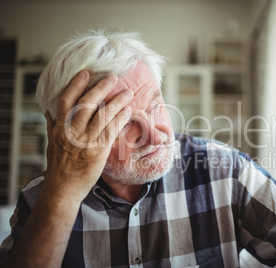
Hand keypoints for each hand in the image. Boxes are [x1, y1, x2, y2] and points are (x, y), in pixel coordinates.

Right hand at [43, 70, 132, 201]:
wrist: (64, 189)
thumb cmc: (59, 166)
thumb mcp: (51, 143)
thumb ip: (52, 125)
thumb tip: (50, 110)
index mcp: (60, 128)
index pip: (66, 101)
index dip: (75, 85)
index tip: (85, 73)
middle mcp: (72, 132)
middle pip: (87, 104)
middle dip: (101, 88)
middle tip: (112, 78)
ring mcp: (86, 141)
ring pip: (102, 116)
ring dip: (117, 102)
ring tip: (127, 93)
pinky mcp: (98, 151)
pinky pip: (111, 131)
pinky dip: (120, 119)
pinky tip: (128, 111)